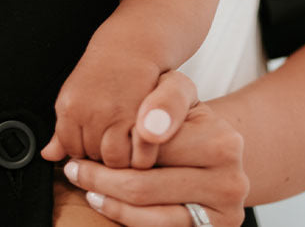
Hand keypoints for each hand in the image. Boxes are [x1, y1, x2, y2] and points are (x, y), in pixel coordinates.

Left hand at [41, 48, 161, 167]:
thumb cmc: (101, 71)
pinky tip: (140, 139)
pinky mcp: (140, 117)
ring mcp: (115, 115)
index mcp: (69, 107)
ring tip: (127, 140)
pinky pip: (138, 154)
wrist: (130, 45)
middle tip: (113, 135)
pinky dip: (141, 152)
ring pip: (114, 159)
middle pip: (92, 157)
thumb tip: (48, 156)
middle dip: (102, 152)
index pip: (71, 150)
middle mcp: (89, 113)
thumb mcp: (74, 95)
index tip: (95, 139)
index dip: (85, 149)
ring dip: (122, 155)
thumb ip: (61, 131)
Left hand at [58, 71, 249, 226]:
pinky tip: (106, 202)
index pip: (153, 148)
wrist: (215, 153)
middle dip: (101, 177)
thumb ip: (163, 99)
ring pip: (148, 214)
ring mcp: (223, 214)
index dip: (114, 145)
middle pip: (146, 184)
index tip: (84, 144)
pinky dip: (125, 217)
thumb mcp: (176, 91)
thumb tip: (147, 131)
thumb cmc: (186, 118)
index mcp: (223, 144)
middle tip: (74, 168)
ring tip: (85, 185)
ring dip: (108, 200)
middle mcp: (230, 182)